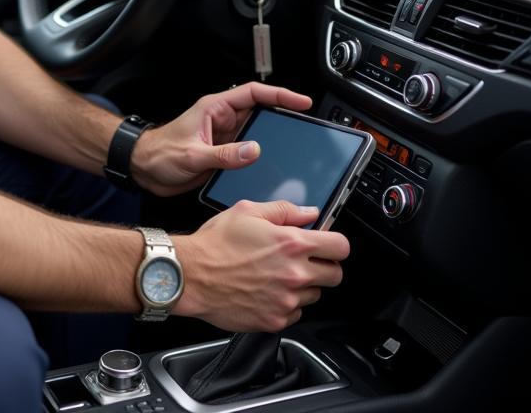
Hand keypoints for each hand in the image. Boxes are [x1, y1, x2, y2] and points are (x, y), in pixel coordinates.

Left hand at [131, 83, 311, 196]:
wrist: (143, 169)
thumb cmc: (158, 153)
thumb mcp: (191, 154)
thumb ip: (222, 154)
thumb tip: (253, 150)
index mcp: (214, 108)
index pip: (253, 93)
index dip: (279, 94)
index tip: (300, 100)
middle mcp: (222, 120)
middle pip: (260, 112)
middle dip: (283, 116)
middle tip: (306, 124)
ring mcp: (224, 138)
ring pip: (258, 134)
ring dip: (275, 140)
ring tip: (297, 147)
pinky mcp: (224, 156)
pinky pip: (249, 154)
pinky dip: (263, 159)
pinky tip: (274, 168)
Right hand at [175, 200, 349, 331]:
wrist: (190, 276)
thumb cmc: (214, 243)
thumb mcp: (247, 211)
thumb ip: (284, 210)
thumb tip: (309, 213)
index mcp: (291, 243)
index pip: (340, 247)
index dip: (334, 243)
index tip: (327, 244)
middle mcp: (294, 274)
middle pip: (335, 275)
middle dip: (323, 265)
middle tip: (302, 260)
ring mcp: (287, 300)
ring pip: (315, 295)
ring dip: (302, 285)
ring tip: (275, 275)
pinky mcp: (276, 320)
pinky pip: (295, 312)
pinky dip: (286, 303)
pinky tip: (266, 290)